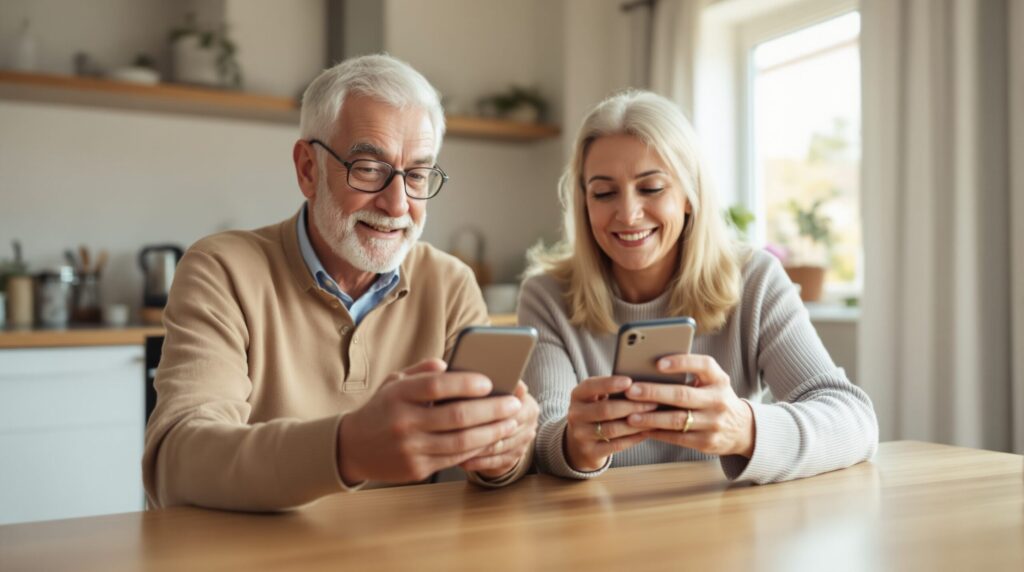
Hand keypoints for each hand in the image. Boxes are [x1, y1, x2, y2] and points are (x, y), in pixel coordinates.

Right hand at [338, 359, 521, 483]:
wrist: (352, 448)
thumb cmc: (382, 409)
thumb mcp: (394, 382)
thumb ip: (422, 371)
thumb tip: (449, 363)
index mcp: (398, 395)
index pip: (437, 386)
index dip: (466, 383)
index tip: (490, 382)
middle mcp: (404, 422)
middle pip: (456, 416)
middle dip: (491, 410)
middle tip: (514, 403)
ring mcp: (410, 448)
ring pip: (461, 441)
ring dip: (492, 432)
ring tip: (510, 423)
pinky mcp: (417, 469)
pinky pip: (454, 458)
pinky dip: (477, 448)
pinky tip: (492, 439)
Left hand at [459, 381, 538, 478]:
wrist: (509, 422)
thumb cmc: (492, 399)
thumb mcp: (491, 387)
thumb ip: (486, 380)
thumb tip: (462, 370)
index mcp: (527, 403)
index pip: (511, 406)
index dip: (490, 407)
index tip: (465, 405)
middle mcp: (530, 424)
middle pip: (503, 428)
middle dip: (479, 427)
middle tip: (454, 428)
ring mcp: (523, 443)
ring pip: (498, 447)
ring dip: (475, 446)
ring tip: (453, 444)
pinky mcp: (513, 459)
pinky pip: (495, 463)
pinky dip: (477, 461)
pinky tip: (460, 459)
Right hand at [564, 375, 658, 471]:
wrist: (579, 443)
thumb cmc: (596, 412)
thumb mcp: (595, 397)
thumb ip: (610, 389)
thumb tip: (639, 384)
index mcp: (577, 396)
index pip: (591, 386)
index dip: (610, 384)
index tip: (630, 381)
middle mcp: (575, 415)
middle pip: (606, 410)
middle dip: (632, 406)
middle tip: (653, 402)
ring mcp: (581, 435)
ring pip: (613, 429)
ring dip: (636, 424)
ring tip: (654, 418)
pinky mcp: (590, 452)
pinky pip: (616, 445)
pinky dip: (634, 438)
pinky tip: (647, 432)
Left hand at [623, 354, 755, 457]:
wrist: (742, 429)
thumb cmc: (714, 398)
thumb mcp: (711, 382)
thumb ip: (690, 375)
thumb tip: (649, 370)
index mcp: (718, 379)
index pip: (702, 365)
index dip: (681, 362)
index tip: (658, 363)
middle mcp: (719, 400)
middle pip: (683, 395)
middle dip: (654, 393)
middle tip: (631, 391)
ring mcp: (714, 423)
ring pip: (677, 420)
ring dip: (651, 418)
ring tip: (630, 415)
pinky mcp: (707, 442)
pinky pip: (677, 438)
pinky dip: (657, 433)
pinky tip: (642, 429)